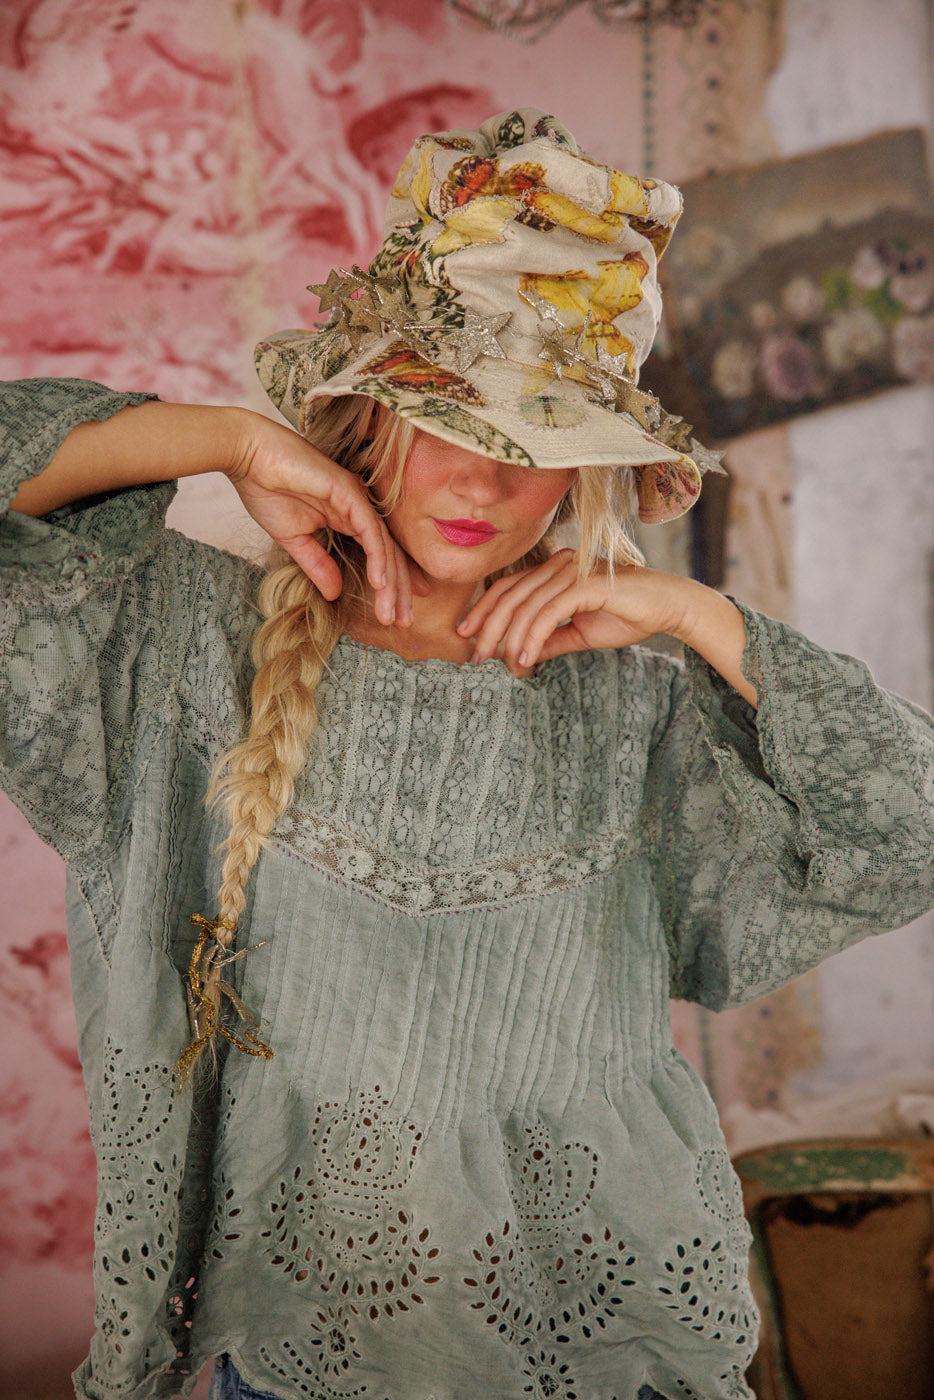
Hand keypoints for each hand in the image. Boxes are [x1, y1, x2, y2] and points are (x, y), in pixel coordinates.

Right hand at [229, 410, 426, 625]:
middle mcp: (359, 507)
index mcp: (349, 517)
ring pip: (384, 546)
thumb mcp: (294, 540)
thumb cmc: (266, 490)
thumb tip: (334, 594)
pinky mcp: (348, 491)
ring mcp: (357, 498)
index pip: (379, 554)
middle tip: (405, 622)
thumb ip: (317, 565)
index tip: (400, 613)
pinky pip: (369, 530)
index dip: (393, 584)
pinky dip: (378, 558)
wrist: (247, 457)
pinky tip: (381, 583)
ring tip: (393, 613)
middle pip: (389, 554)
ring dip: (391, 583)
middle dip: (399, 591)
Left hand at [457, 551, 693, 675]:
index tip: (465, 635)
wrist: (669, 607)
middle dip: (488, 628)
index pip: (509, 587)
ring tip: (501, 665)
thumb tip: (519, 656)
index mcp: (554, 570)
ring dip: (509, 638)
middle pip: (510, 594)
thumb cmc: (628, 616)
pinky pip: (548, 612)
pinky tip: (524, 659)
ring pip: (526, 605)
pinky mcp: (586, 584)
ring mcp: (572, 571)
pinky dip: (533, 637)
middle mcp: (559, 564)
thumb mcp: (579, 633)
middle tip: (476, 658)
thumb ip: (548, 640)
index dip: (483, 609)